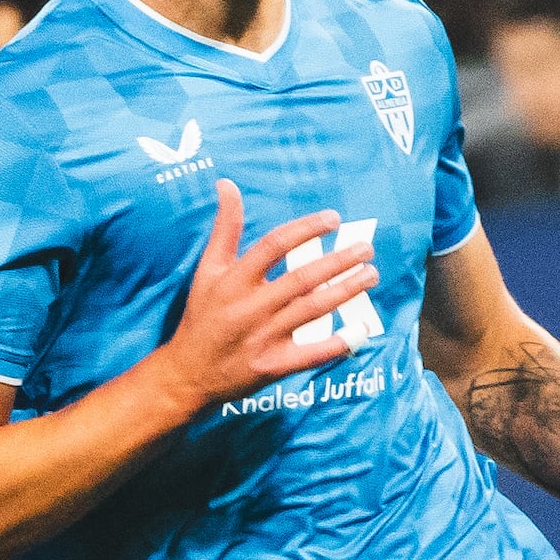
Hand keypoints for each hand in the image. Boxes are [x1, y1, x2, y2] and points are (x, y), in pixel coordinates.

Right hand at [146, 185, 379, 409]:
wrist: (188, 374)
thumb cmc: (201, 316)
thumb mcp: (207, 269)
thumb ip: (224, 228)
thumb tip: (227, 184)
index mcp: (234, 280)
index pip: (275, 245)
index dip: (306, 229)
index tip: (333, 218)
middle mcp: (250, 307)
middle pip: (301, 278)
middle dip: (338, 261)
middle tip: (366, 249)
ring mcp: (263, 338)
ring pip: (312, 310)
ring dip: (345, 292)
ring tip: (370, 276)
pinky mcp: (273, 366)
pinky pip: (311, 354)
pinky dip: (337, 343)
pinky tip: (362, 329)